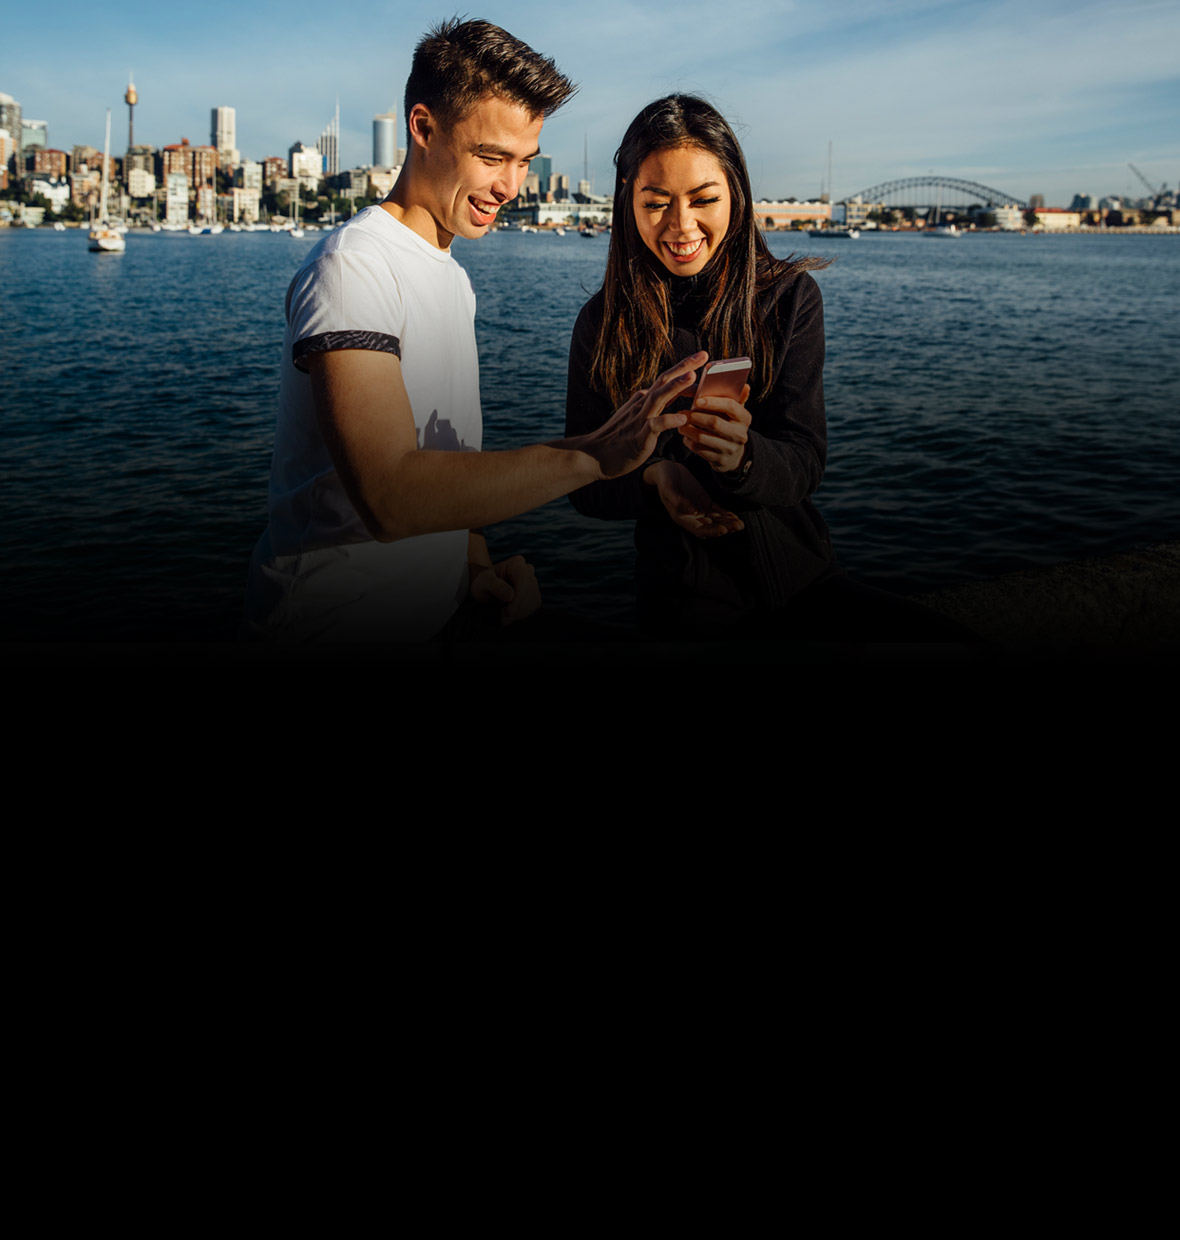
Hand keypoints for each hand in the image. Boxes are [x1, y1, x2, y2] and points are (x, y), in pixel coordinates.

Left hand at [469, 554, 540, 625]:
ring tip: (504, 614)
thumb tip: (510, 595)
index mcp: (516, 563)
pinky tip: (510, 614)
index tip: (507, 611)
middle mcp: (527, 570)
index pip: (524, 580)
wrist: (485, 591)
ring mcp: (532, 583)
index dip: (518, 598)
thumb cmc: (484, 583)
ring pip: (534, 600)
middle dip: (518, 607)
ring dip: (520, 612)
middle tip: (503, 615)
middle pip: (531, 591)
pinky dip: (522, 613)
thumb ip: (494, 585)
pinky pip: (534, 606)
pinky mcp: (534, 594)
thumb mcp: (483, 582)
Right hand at [584, 352, 706, 479]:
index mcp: (643, 400)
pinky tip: (682, 418)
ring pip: (658, 398)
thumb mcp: (636, 416)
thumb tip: (666, 392)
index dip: (683, 367)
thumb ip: (652, 405)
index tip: (702, 357)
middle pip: (664, 381)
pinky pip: (654, 426)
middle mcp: (641, 405)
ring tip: (692, 375)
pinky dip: (668, 420)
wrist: (594, 456)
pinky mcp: (639, 437)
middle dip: (684, 367)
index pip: (666, 380)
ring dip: (675, 386)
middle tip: (703, 355)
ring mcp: (639, 419)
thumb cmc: (617, 439)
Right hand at [645, 461, 743, 538]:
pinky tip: (735, 517)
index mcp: (681, 517)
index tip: (723, 529)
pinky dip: (726, 514)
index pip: (699, 529)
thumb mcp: (667, 487)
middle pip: (710, 527)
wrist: (666, 469)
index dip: (711, 531)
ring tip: (740, 524)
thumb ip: (677, 500)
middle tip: (737, 527)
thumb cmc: (664, 478)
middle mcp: (691, 517)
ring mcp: (699, 509)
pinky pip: (717, 510)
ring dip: (728, 523)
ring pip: (716, 520)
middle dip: (724, 528)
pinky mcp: (705, 501)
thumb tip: (693, 512)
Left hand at [680, 383, 751, 472]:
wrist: (733, 454)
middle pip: (715, 422)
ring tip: (680, 423)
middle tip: (682, 411)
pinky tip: (685, 435)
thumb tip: (745, 386)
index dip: (713, 402)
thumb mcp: (736, 412)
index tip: (697, 400)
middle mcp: (740, 434)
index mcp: (745, 418)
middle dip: (696, 416)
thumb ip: (736, 398)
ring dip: (688, 429)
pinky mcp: (719, 460)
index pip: (730, 406)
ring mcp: (729, 448)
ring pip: (703, 437)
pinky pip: (699, 449)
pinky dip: (689, 441)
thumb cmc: (730, 425)